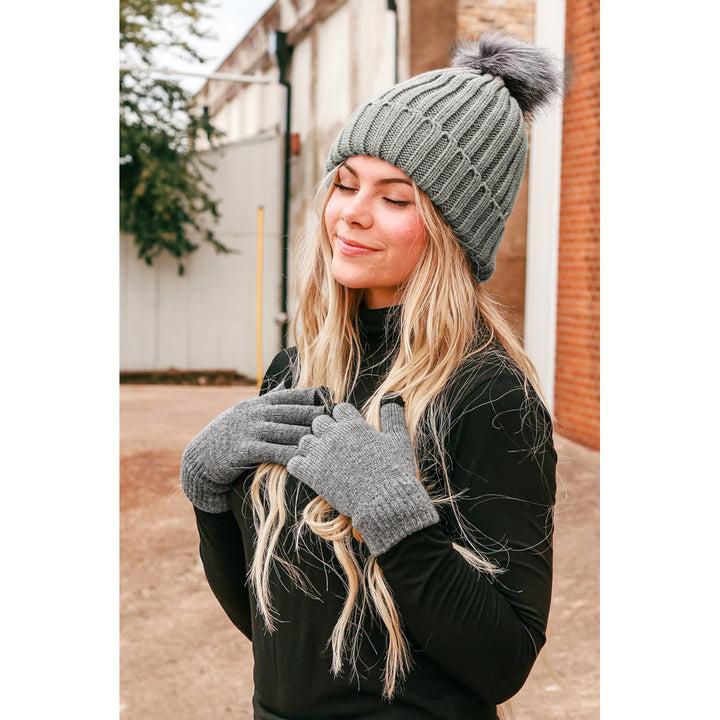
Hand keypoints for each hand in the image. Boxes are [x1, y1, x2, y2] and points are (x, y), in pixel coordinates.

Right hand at [182, 387, 326, 511]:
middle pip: (291, 412)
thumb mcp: (245, 414)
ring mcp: (249, 431)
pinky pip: (272, 452)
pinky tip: (305, 460)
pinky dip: (290, 455)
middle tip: (336, 420)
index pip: (289, 396)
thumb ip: (267, 403)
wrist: (200, 459)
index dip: (310, 396)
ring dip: (307, 436)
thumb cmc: (228, 437)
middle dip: (314, 415)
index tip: (330, 398)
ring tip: (328, 440)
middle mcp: (254, 414)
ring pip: (285, 432)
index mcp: (257, 404)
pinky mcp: (244, 450)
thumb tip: (288, 385)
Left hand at [287, 400, 438, 554]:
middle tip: (336, 446)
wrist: (384, 501)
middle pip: (319, 421)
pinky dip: (300, 466)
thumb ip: (392, 416)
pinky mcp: (312, 474)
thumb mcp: (399, 439)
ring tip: (323, 458)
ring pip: (304, 440)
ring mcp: (321, 454)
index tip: (350, 430)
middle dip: (326, 431)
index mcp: (353, 425)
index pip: (339, 409)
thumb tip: (392, 397)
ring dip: (312, 447)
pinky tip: (312, 471)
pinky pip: (294, 463)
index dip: (344, 419)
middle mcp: (334, 435)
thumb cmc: (394, 470)